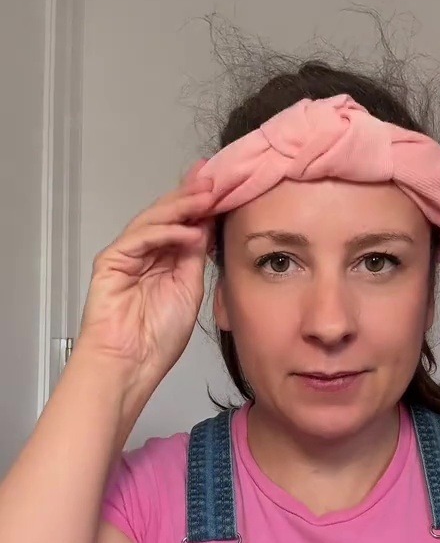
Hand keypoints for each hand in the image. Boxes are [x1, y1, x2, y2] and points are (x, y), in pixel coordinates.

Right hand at [77, 161, 214, 389]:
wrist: (131, 364)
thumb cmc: (157, 339)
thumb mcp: (189, 290)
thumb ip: (195, 258)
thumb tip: (207, 227)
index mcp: (165, 261)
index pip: (185, 224)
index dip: (203, 206)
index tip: (226, 187)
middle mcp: (145, 253)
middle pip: (168, 215)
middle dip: (193, 195)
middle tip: (215, 178)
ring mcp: (127, 255)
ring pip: (154, 220)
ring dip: (182, 207)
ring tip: (207, 197)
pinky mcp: (111, 261)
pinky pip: (141, 238)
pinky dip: (165, 232)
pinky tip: (189, 231)